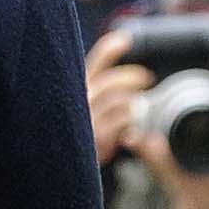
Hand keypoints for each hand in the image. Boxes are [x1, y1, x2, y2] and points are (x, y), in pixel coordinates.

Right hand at [86, 23, 151, 165]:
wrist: (61, 168)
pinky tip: (132, 127)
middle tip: (147, 78)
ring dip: (133, 102)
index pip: (93, 64)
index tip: (126, 40)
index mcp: (77, 91)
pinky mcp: (95, 140)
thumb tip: (125, 77)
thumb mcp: (87, 111)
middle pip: (110, 82)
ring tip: (139, 107)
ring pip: (119, 102)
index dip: (109, 49)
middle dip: (132, 77)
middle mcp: (78, 103)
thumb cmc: (79, 136)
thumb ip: (101, 92)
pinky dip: (130, 122)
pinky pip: (121, 124)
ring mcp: (86, 122)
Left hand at [135, 111, 208, 208]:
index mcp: (205, 183)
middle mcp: (190, 198)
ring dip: (160, 166)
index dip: (150, 150)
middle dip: (148, 153)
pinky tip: (183, 177)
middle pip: (159, 171)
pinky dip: (173, 183)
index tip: (135, 137)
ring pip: (163, 182)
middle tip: (134, 136)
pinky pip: (170, 194)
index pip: (170, 163)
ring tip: (160, 152)